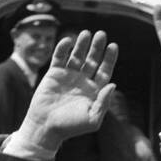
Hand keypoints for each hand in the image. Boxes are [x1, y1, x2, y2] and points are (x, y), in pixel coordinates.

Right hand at [15, 30, 117, 150]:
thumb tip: (113, 84)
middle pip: (92, 60)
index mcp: (94, 91)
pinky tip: (68, 41)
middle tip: (101, 34)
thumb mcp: (92, 119)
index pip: (104, 71)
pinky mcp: (54, 74)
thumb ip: (104, 102)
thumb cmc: (71, 127)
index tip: (113, 46)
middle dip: (97, 47)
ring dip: (81, 44)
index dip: (109, 59)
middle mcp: (83, 81)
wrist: (46, 127)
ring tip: (86, 33)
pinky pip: (59, 58)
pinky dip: (63, 49)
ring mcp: (68, 76)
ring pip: (77, 56)